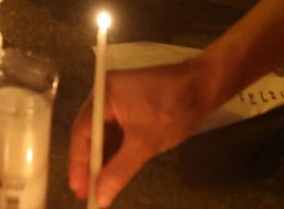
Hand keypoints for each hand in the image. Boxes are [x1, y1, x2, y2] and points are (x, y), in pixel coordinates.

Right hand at [69, 60, 207, 205]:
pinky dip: (117, 151)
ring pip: (105, 135)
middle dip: (90, 164)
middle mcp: (106, 94)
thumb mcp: (144, 143)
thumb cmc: (173, 109)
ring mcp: (119, 100)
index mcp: (103, 94)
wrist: (204, 86)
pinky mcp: (132, 107)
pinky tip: (114, 170)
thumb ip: (119, 171)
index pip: (82, 132)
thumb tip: (100, 197)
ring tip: (99, 186)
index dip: (79, 163)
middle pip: (91, 134)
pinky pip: (118, 131)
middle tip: (86, 192)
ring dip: (104, 159)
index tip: (78, 189)